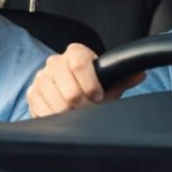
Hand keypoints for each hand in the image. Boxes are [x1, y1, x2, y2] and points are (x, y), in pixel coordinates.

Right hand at [26, 43, 144, 116]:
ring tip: (77, 113)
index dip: (92, 85)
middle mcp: (55, 62)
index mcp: (75, 52)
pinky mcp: (32, 94)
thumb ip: (122, 78)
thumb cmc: (90, 86)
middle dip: (83, 105)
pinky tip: (64, 116)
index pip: (80, 63)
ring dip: (71, 115)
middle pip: (70, 90)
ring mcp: (41, 78)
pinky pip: (45, 112)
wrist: (68, 93)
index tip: (99, 97)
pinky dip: (57, 118)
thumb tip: (140, 73)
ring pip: (58, 104)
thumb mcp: (107, 83)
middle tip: (89, 109)